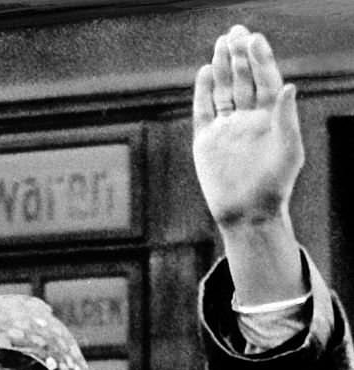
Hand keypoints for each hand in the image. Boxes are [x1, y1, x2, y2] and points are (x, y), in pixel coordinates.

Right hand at [193, 26, 303, 228]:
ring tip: (221, 44)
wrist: (247, 214)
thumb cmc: (274, 187)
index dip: (260, 59)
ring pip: (223, 90)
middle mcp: (248, 118)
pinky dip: (203, 91)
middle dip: (239, 56)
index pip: (265, 80)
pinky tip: (205, 72)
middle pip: (243, 79)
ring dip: (222, 67)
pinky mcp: (206, 141)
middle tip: (236, 32)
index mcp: (270, 117)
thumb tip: (290, 86)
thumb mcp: (289, 152)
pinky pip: (203, 110)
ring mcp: (226, 128)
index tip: (255, 39)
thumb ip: (287, 119)